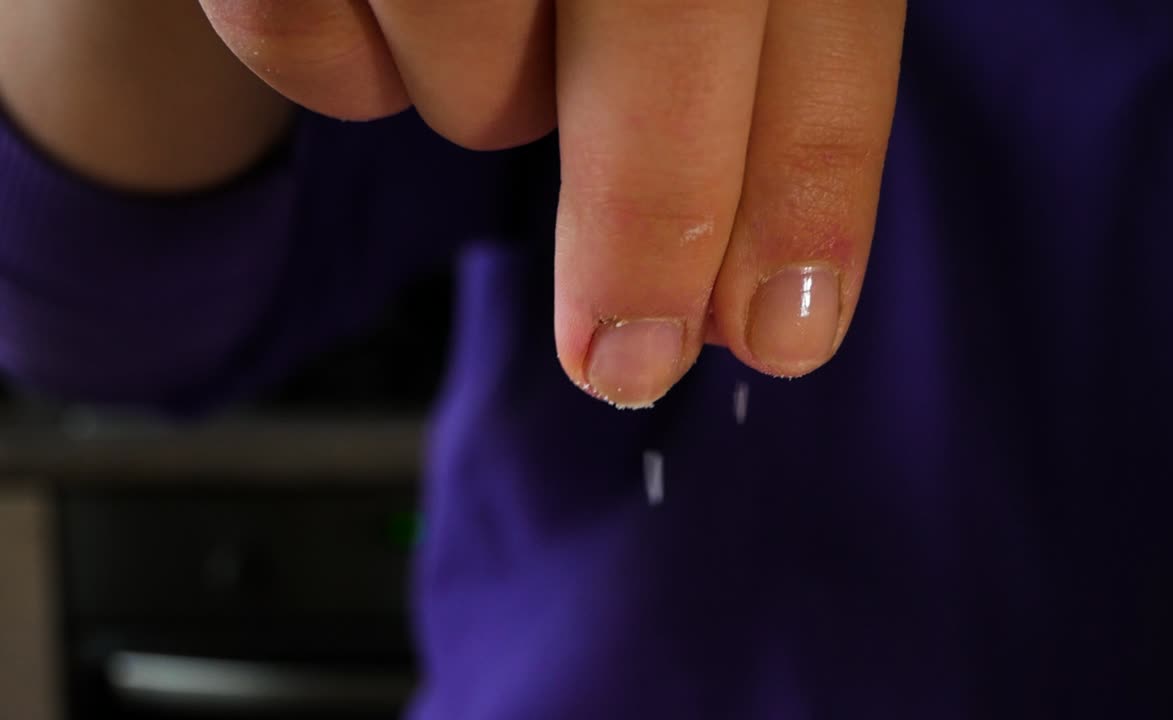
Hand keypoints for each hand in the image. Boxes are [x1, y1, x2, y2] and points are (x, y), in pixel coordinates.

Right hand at [200, 0, 906, 406]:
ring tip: (499, 25)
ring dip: (490, 96)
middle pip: (660, 11)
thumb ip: (742, 79)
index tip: (789, 328)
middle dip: (657, 214)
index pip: (815, 0)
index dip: (809, 171)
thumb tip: (768, 308)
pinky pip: (308, 35)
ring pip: (472, 54)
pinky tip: (387, 11)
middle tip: (634, 361)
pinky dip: (347, 63)